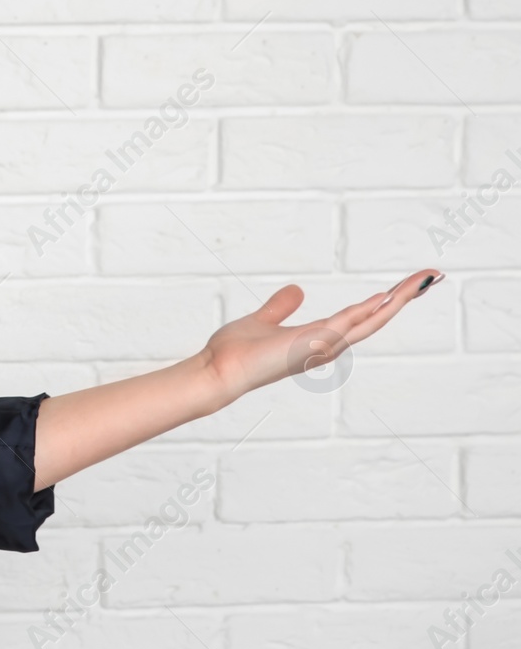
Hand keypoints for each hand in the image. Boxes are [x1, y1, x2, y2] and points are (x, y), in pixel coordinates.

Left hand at [200, 269, 443, 403]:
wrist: (217, 371)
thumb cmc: (235, 353)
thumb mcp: (263, 320)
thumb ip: (280, 307)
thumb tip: (297, 290)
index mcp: (318, 339)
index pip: (360, 317)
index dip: (383, 302)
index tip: (406, 286)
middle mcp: (326, 346)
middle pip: (375, 318)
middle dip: (403, 298)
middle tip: (431, 277)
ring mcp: (321, 347)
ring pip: (369, 320)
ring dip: (397, 300)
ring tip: (423, 280)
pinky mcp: (310, 344)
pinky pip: (345, 324)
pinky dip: (367, 311)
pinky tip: (386, 296)